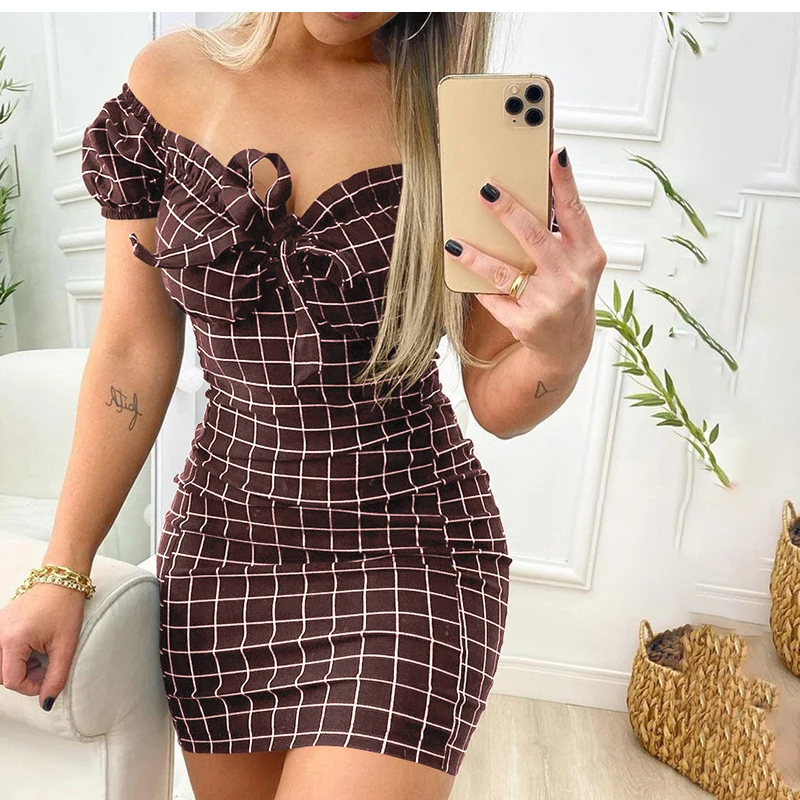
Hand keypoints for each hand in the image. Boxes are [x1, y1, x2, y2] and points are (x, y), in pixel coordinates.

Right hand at [0, 581, 85, 710]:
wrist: (61, 580)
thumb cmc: (64, 607)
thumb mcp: (66, 645)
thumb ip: (56, 677)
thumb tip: (46, 703)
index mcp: (12, 641)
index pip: (12, 681)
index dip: (32, 686)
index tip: (49, 677)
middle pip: (3, 676)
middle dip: (25, 677)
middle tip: (47, 663)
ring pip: (1, 666)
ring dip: (19, 668)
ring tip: (40, 654)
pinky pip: (1, 652)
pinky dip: (15, 657)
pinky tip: (33, 647)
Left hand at [443, 146, 606, 372]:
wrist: (567, 347)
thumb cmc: (570, 294)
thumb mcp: (578, 264)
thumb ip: (563, 234)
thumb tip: (533, 194)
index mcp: (588, 256)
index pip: (575, 213)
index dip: (564, 183)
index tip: (553, 155)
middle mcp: (571, 278)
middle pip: (534, 236)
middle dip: (508, 211)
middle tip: (485, 190)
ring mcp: (549, 303)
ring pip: (503, 271)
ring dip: (475, 255)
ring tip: (455, 242)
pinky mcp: (526, 323)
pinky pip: (494, 298)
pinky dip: (479, 286)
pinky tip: (465, 275)